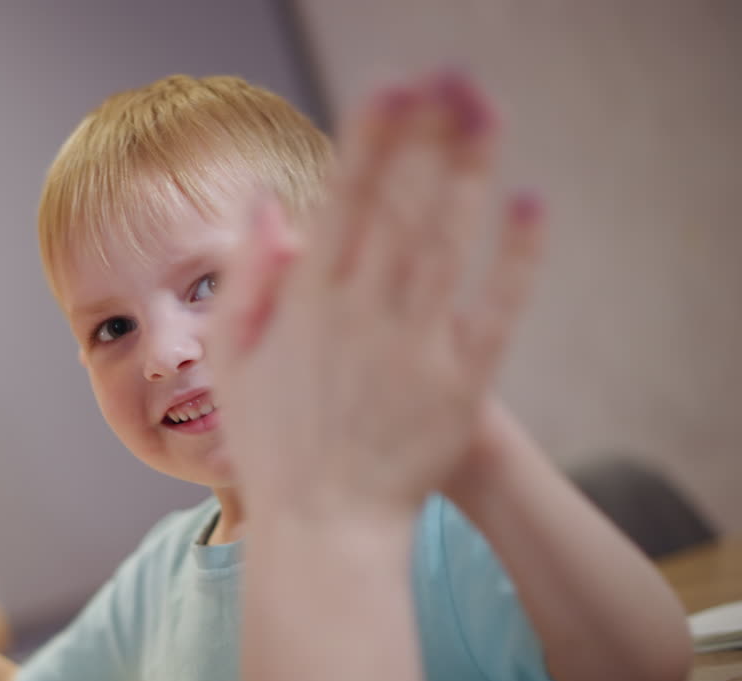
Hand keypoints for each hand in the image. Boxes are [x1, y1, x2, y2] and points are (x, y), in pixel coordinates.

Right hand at [212, 73, 543, 522]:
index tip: (391, 86)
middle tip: (447, 74)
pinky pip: (495, 309)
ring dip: (466, 172)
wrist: (325, 527)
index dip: (369, 138)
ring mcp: (414, 347)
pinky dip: (515, 255)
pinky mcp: (460, 383)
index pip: (342, 200)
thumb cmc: (271, 441)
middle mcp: (362, 314)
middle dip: (424, 134)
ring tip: (483, 110)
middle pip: (400, 206)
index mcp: (306, 304)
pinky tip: (529, 201)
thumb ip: (247, 275)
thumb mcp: (231, 358)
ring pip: (446, 242)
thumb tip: (269, 200)